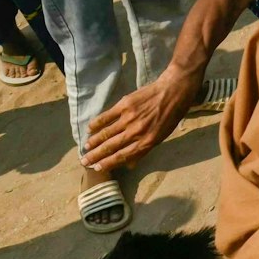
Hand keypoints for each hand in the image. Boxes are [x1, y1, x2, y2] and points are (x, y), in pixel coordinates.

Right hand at [84, 66, 202, 170]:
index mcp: (147, 142)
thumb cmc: (170, 115)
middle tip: (84, 161)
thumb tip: (130, 165)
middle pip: (111, 147)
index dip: (107, 163)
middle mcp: (136, 132)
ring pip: (106, 133)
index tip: (97, 168)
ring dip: (93, 142)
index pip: (122, 156)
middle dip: (96, 156)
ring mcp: (129, 118)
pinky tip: (89, 129)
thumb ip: (144, 150)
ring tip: (86, 147)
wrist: (174, 90)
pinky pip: (106, 116)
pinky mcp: (125, 105)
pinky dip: (96, 123)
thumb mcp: (162, 136)